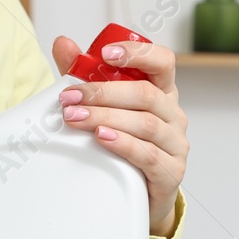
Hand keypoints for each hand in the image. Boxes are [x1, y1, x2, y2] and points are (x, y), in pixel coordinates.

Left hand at [50, 37, 187, 238]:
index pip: (163, 62)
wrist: (142, 195)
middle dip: (103, 93)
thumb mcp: (106, 107)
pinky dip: (123, 144)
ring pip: (145, 124)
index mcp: (162, 92)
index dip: (138, 53)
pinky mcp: (171, 172)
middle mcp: (174, 114)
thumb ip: (85, 76)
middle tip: (70, 97)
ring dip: (106, 118)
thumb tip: (63, 43)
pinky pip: (147, 154)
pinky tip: (102, 138)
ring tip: (75, 118)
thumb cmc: (125, 145)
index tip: (106, 54)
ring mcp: (176, 143)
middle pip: (145, 94)